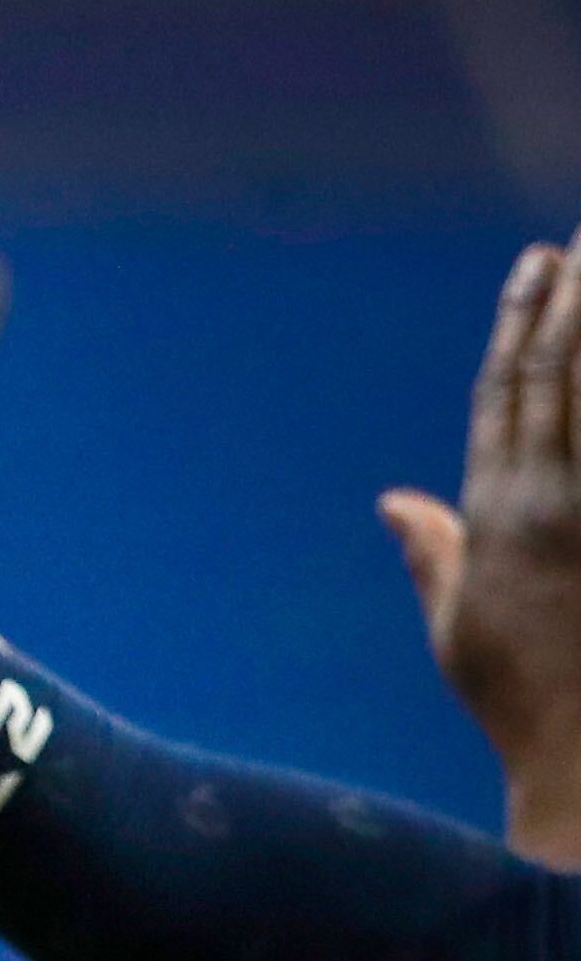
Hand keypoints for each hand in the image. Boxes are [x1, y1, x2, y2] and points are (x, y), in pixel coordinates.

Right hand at [381, 231, 580, 864]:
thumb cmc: (522, 698)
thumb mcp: (458, 628)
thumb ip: (434, 551)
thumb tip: (396, 502)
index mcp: (495, 520)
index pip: (504, 394)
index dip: (519, 320)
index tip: (538, 262)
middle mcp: (549, 501)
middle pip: (561, 371)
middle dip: (574, 294)